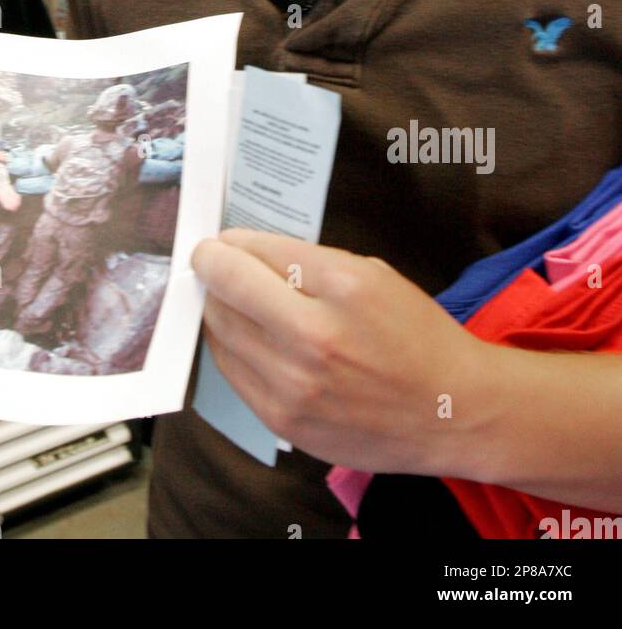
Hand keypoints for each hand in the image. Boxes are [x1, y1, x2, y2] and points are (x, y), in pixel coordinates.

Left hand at [194, 228, 492, 475]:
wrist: (451, 411)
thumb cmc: (416, 336)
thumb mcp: (372, 275)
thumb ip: (308, 262)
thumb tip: (249, 252)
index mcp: (342, 288)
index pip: (256, 252)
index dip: (229, 243)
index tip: (222, 241)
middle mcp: (314, 338)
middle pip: (227, 289)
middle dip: (213, 268)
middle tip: (213, 261)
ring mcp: (296, 386)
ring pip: (220, 330)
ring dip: (217, 306)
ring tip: (227, 296)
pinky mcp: (284, 421)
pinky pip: (231, 372)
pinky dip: (229, 347)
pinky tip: (244, 335)